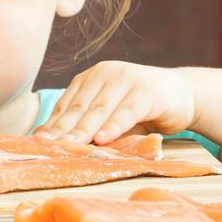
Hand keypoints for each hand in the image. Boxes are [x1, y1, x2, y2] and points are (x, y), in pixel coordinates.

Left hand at [34, 61, 195, 144]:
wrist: (183, 95)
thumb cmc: (141, 109)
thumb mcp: (111, 116)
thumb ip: (90, 125)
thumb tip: (58, 145)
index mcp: (91, 78)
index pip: (67, 104)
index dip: (52, 124)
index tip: (37, 142)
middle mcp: (105, 73)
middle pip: (80, 107)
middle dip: (62, 129)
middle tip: (46, 147)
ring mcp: (126, 79)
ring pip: (100, 109)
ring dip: (84, 130)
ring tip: (69, 146)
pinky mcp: (147, 91)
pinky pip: (126, 111)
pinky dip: (114, 126)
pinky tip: (102, 139)